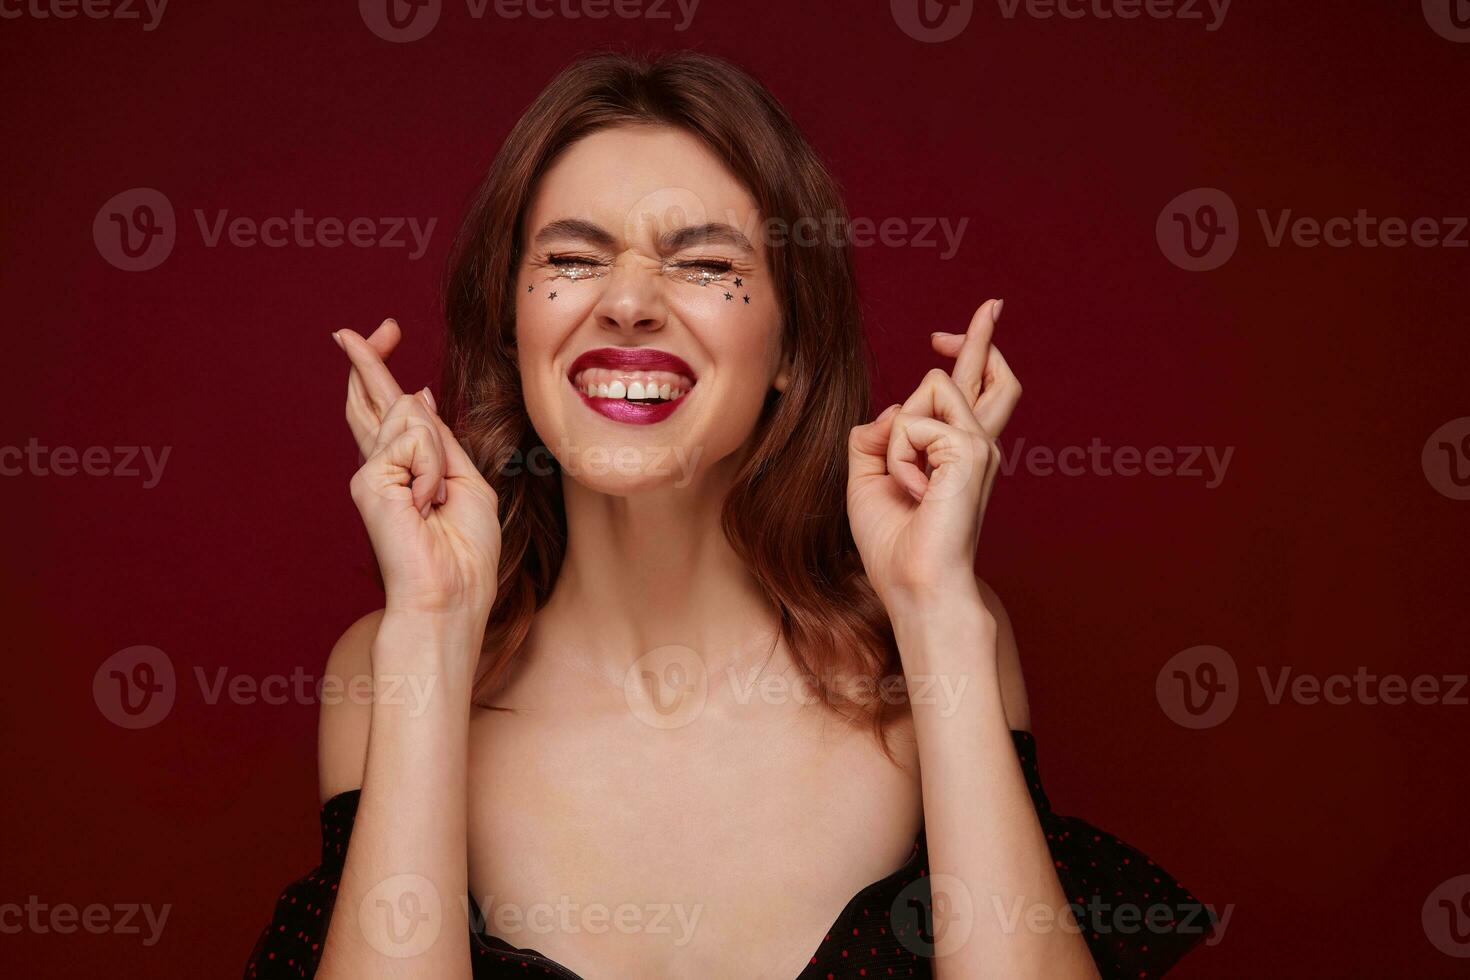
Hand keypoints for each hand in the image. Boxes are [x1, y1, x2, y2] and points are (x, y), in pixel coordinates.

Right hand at [336, 319, 501, 624]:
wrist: (450, 594)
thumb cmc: (464, 552)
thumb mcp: (465, 482)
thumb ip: (438, 440)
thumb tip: (414, 392)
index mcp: (405, 468)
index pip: (387, 410)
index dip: (381, 369)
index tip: (384, 332)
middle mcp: (380, 467)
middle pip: (371, 399)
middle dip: (370, 358)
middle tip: (367, 325)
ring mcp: (371, 472)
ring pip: (409, 416)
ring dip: (438, 456)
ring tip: (435, 502)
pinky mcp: (369, 479)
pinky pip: (416, 440)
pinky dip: (432, 469)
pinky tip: (424, 504)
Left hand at [846, 299, 1019, 609]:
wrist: (916, 585)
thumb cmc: (894, 544)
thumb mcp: (867, 479)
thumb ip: (875, 437)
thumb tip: (892, 411)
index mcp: (957, 452)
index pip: (974, 391)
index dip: (974, 351)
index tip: (970, 324)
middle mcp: (977, 444)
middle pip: (988, 373)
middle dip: (981, 335)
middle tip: (993, 302)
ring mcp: (979, 445)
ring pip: (927, 391)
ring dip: (898, 437)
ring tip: (909, 485)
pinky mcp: (970, 449)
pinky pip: (913, 422)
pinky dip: (899, 457)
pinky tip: (916, 492)